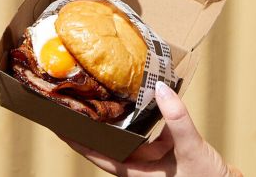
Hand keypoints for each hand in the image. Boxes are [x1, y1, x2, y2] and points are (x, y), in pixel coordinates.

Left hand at [66, 81, 241, 176]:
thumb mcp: (193, 150)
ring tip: (99, 94)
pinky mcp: (166, 151)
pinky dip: (141, 114)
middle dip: (93, 125)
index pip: (102, 157)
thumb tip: (161, 89)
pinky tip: (139, 96)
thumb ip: (178, 120)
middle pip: (109, 145)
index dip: (80, 141)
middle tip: (76, 101)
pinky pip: (147, 130)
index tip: (62, 125)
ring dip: (115, 118)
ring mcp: (153, 160)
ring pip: (127, 136)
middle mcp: (141, 168)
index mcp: (139, 175)